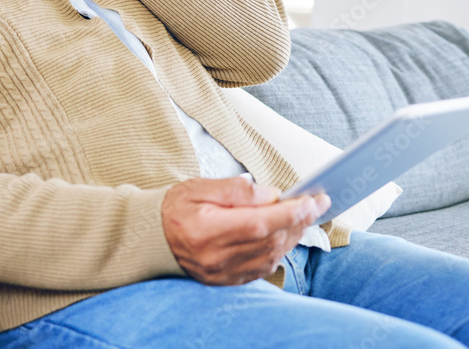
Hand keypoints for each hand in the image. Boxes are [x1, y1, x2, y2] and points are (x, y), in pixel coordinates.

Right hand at [161, 176, 330, 285]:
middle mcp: (216, 257)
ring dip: (292, 236)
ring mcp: (222, 273)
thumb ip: (236, 191)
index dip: (290, 212)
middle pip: (269, 241)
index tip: (313, 200)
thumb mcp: (200, 187)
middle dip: (298, 221)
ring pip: (270, 256)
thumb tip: (271, 194)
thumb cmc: (175, 208)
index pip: (259, 223)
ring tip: (303, 216)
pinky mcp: (226, 280)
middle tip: (315, 204)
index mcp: (206, 230)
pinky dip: (278, 251)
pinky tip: (284, 235)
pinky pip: (262, 268)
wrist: (152, 237)